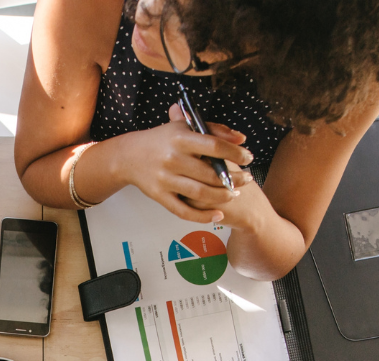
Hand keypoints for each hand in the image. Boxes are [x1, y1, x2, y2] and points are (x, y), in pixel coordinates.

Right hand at [118, 108, 253, 222]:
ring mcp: (165, 180)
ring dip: (222, 196)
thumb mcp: (184, 127)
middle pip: (210, 173)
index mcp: (180, 138)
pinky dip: (203, 216)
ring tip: (235, 194)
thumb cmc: (162, 140)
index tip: (249, 158)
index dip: (235, 154)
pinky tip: (218, 215)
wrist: (129, 155)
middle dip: (234, 178)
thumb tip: (241, 139)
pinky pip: (184, 211)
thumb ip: (214, 130)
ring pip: (201, 194)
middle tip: (248, 179)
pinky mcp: (160, 196)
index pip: (214, 146)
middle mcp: (172, 159)